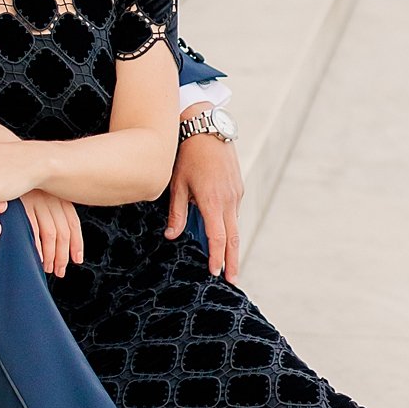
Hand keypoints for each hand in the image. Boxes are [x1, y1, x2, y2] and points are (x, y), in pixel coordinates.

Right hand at [21, 189, 83, 277]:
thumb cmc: (16, 185)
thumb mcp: (38, 192)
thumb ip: (50, 209)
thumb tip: (63, 235)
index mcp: (57, 194)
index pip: (73, 222)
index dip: (77, 244)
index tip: (76, 259)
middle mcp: (49, 196)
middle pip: (63, 231)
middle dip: (63, 255)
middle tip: (59, 270)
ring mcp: (35, 200)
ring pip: (51, 234)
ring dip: (51, 255)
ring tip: (47, 268)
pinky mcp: (20, 204)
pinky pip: (33, 230)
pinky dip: (36, 248)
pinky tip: (37, 259)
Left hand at [165, 117, 242, 283]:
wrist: (206, 127)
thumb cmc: (187, 155)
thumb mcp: (176, 184)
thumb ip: (176, 213)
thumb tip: (171, 235)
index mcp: (212, 201)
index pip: (218, 237)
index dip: (216, 257)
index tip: (215, 273)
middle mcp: (228, 199)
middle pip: (233, 237)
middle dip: (233, 260)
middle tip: (233, 280)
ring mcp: (235, 193)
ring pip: (234, 224)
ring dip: (231, 244)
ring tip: (227, 262)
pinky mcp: (237, 186)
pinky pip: (233, 211)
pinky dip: (228, 225)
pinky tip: (221, 232)